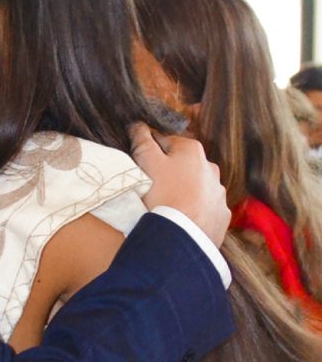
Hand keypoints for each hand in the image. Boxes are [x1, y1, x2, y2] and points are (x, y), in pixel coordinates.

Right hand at [131, 123, 229, 245]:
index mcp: (192, 150)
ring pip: (196, 186)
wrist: (181, 237)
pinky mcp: (221, 217)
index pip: (165, 142)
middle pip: (183, 164)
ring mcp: (219, 194)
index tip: (141, 165)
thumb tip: (139, 124)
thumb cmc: (162, 193)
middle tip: (152, 186)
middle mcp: (211, 168)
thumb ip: (142, 139)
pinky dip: (195, 210)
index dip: (150, 152)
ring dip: (184, 191)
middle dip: (170, 171)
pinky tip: (182, 218)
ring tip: (168, 205)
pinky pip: (205, 208)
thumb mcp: (145, 161)